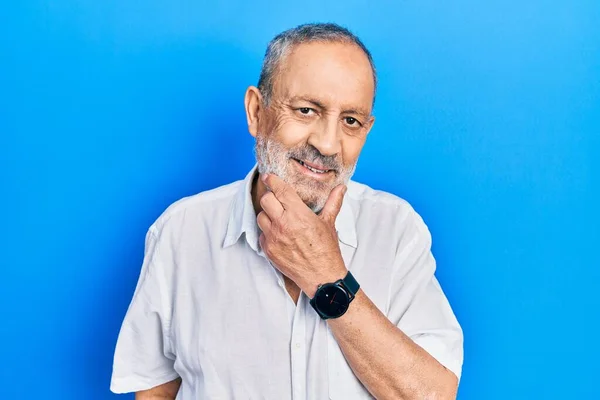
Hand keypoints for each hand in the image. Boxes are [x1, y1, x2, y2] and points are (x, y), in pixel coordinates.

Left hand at [257, 173, 347, 297]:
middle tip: (277, 199)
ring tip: (278, 218)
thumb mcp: (329, 223)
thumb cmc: (326, 250)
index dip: (273, 181)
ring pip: (260, 216)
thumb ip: (333, 202)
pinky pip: (261, 234)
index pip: (280, 190)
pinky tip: (279, 234)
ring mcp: (274, 238)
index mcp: (298, 214)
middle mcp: (283, 224)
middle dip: (270, 197)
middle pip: (266, 200)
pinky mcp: (269, 250)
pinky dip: (267, 232)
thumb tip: (341, 188)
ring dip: (267, 214)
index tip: (269, 176)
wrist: (321, 277)